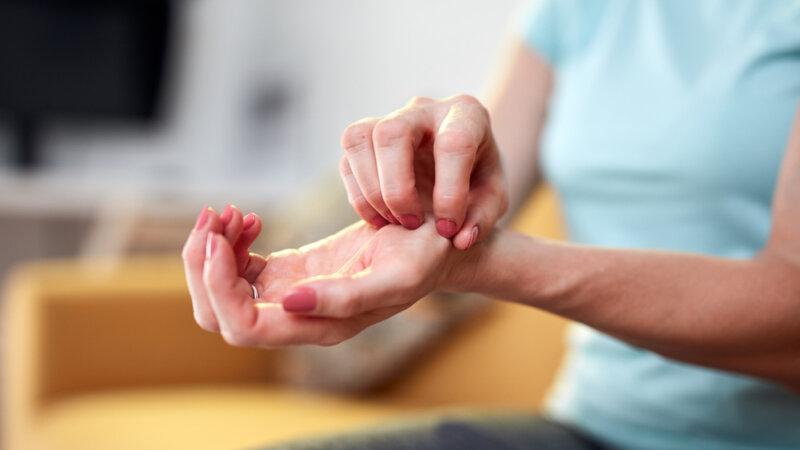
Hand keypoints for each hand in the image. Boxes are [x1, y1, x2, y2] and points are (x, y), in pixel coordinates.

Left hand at [182, 206, 454, 345]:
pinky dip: (231, 240)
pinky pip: (239, 266)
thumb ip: (344, 298)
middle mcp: (296, 318)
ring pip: (221, 289)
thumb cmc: (424, 259)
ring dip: (212, 249)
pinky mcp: (287, 272)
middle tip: (215, 215)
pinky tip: (249, 217)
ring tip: (231, 211)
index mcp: (318, 326)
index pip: (243, 325)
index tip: (219, 238)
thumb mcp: (395, 276)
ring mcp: (287, 295)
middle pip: (218, 313)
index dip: (219, 286)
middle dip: (202, 266)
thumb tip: (286, 303)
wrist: (435, 243)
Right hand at [340, 94, 507, 249]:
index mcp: (466, 115)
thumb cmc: (478, 180)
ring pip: (359, 138)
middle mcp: (424, 110)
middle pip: (392, 132)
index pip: (453, 143)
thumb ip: (483, 218)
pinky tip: (381, 219)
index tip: (448, 229)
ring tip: (393, 222)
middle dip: (397, 188)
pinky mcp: (366, 140)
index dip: (450, 192)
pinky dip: (359, 197)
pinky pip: (348, 161)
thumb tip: (461, 238)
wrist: (457, 170)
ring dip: (371, 190)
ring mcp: (389, 119)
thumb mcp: (493, 199)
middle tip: (411, 224)